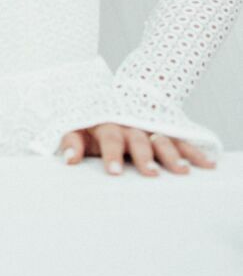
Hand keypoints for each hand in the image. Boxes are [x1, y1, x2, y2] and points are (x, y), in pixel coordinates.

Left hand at [59, 123, 216, 175]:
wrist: (112, 102)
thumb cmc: (93, 125)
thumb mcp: (78, 129)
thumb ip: (71, 143)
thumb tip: (69, 160)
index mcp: (108, 124)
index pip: (109, 138)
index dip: (111, 154)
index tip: (115, 172)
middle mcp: (131, 125)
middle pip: (138, 140)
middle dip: (144, 156)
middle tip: (150, 173)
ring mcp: (150, 128)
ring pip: (162, 140)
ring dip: (171, 155)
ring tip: (181, 171)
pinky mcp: (165, 132)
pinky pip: (181, 141)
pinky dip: (193, 152)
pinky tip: (206, 164)